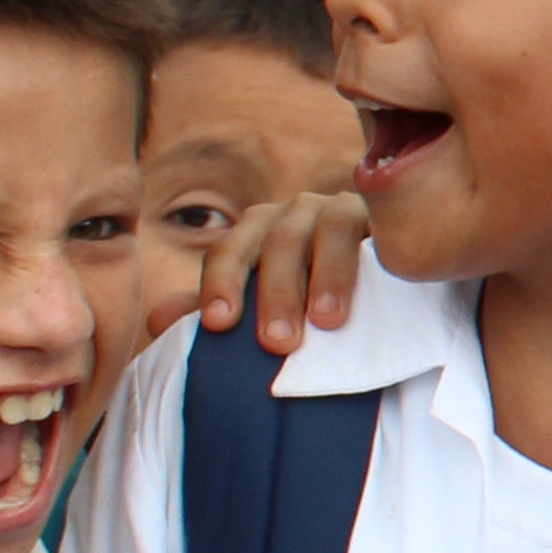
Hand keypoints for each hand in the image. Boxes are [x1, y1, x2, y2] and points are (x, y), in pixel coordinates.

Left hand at [202, 186, 375, 349]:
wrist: (383, 284)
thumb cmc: (309, 300)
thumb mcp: (261, 306)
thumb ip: (218, 309)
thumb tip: (159, 319)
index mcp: (259, 231)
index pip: (230, 251)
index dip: (222, 285)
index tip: (220, 325)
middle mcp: (299, 212)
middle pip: (278, 242)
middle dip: (276, 292)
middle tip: (277, 343)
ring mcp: (347, 210)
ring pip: (330, 228)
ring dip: (327, 275)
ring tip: (327, 322)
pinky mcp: (392, 220)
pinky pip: (383, 226)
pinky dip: (379, 249)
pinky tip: (381, 280)